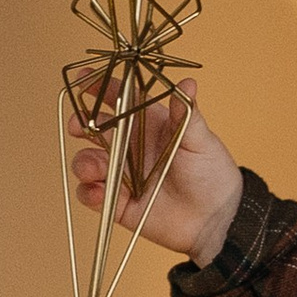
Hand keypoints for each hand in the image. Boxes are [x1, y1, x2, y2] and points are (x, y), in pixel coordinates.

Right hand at [68, 78, 242, 265]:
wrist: (218, 219)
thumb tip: (188, 82)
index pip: (119, 98)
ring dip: (84, 162)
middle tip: (78, 126)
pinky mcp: (119, 202)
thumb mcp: (200, 140)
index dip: (100, 85)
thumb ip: (187, 112)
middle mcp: (130, 146)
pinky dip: (89, 192)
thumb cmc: (212, 174)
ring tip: (92, 169)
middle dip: (80, 123)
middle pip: (95, 128)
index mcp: (148, 123)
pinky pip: (93, 195)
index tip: (84, 78)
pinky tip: (98, 191)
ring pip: (88, 161)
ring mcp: (122, 174)